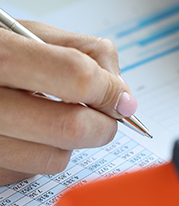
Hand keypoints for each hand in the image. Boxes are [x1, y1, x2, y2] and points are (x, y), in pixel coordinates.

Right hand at [0, 21, 137, 185]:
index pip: (76, 76)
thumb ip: (86, 53)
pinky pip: (33, 171)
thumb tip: (122, 93)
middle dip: (103, 125)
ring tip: (55, 117)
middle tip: (106, 116)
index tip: (121, 98)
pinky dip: (44, 153)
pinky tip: (29, 131)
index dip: (109, 90)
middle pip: (72, 128)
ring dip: (72, 143)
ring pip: (56, 158)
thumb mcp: (33, 34)